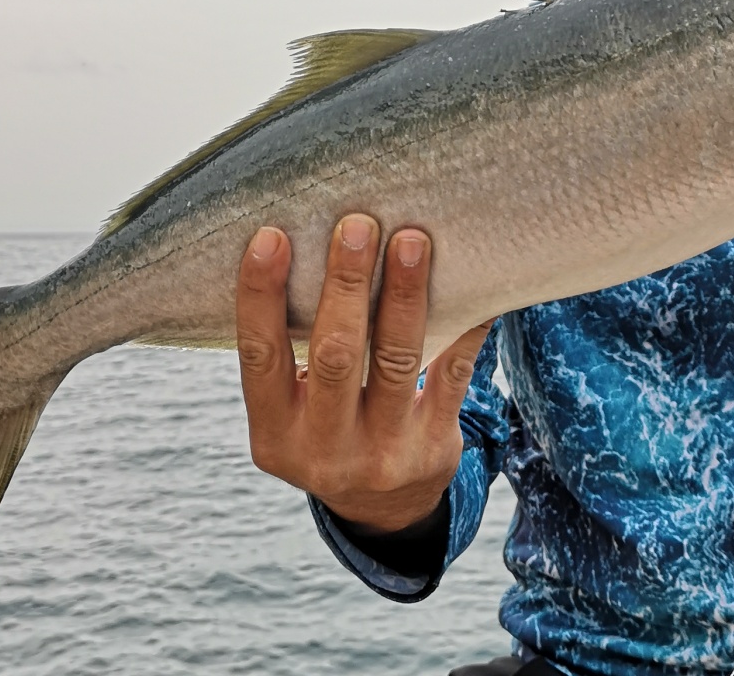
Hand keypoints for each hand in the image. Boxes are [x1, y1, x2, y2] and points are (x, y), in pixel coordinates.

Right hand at [235, 214, 492, 533]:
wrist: (384, 508)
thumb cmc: (328, 427)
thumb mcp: (291, 410)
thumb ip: (291, 350)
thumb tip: (309, 242)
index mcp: (275, 433)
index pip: (260, 357)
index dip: (260, 296)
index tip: (271, 236)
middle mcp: (325, 450)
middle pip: (336, 356)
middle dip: (346, 286)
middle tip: (358, 225)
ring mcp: (384, 453)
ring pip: (397, 362)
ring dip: (405, 296)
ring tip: (412, 242)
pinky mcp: (435, 446)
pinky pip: (453, 374)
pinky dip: (463, 326)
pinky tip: (472, 286)